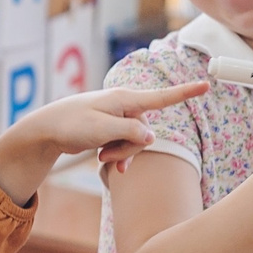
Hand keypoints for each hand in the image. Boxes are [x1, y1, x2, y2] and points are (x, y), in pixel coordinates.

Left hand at [0, 81, 209, 198]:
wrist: (46, 129)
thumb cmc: (71, 124)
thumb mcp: (102, 130)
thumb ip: (129, 132)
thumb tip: (152, 137)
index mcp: (125, 100)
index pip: (162, 97)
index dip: (185, 93)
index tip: (207, 84)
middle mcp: (124, 106)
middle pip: (144, 132)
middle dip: (130, 148)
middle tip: (105, 155)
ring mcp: (117, 118)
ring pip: (134, 141)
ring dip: (121, 154)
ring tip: (101, 158)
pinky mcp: (111, 130)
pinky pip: (124, 145)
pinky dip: (119, 156)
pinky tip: (110, 167)